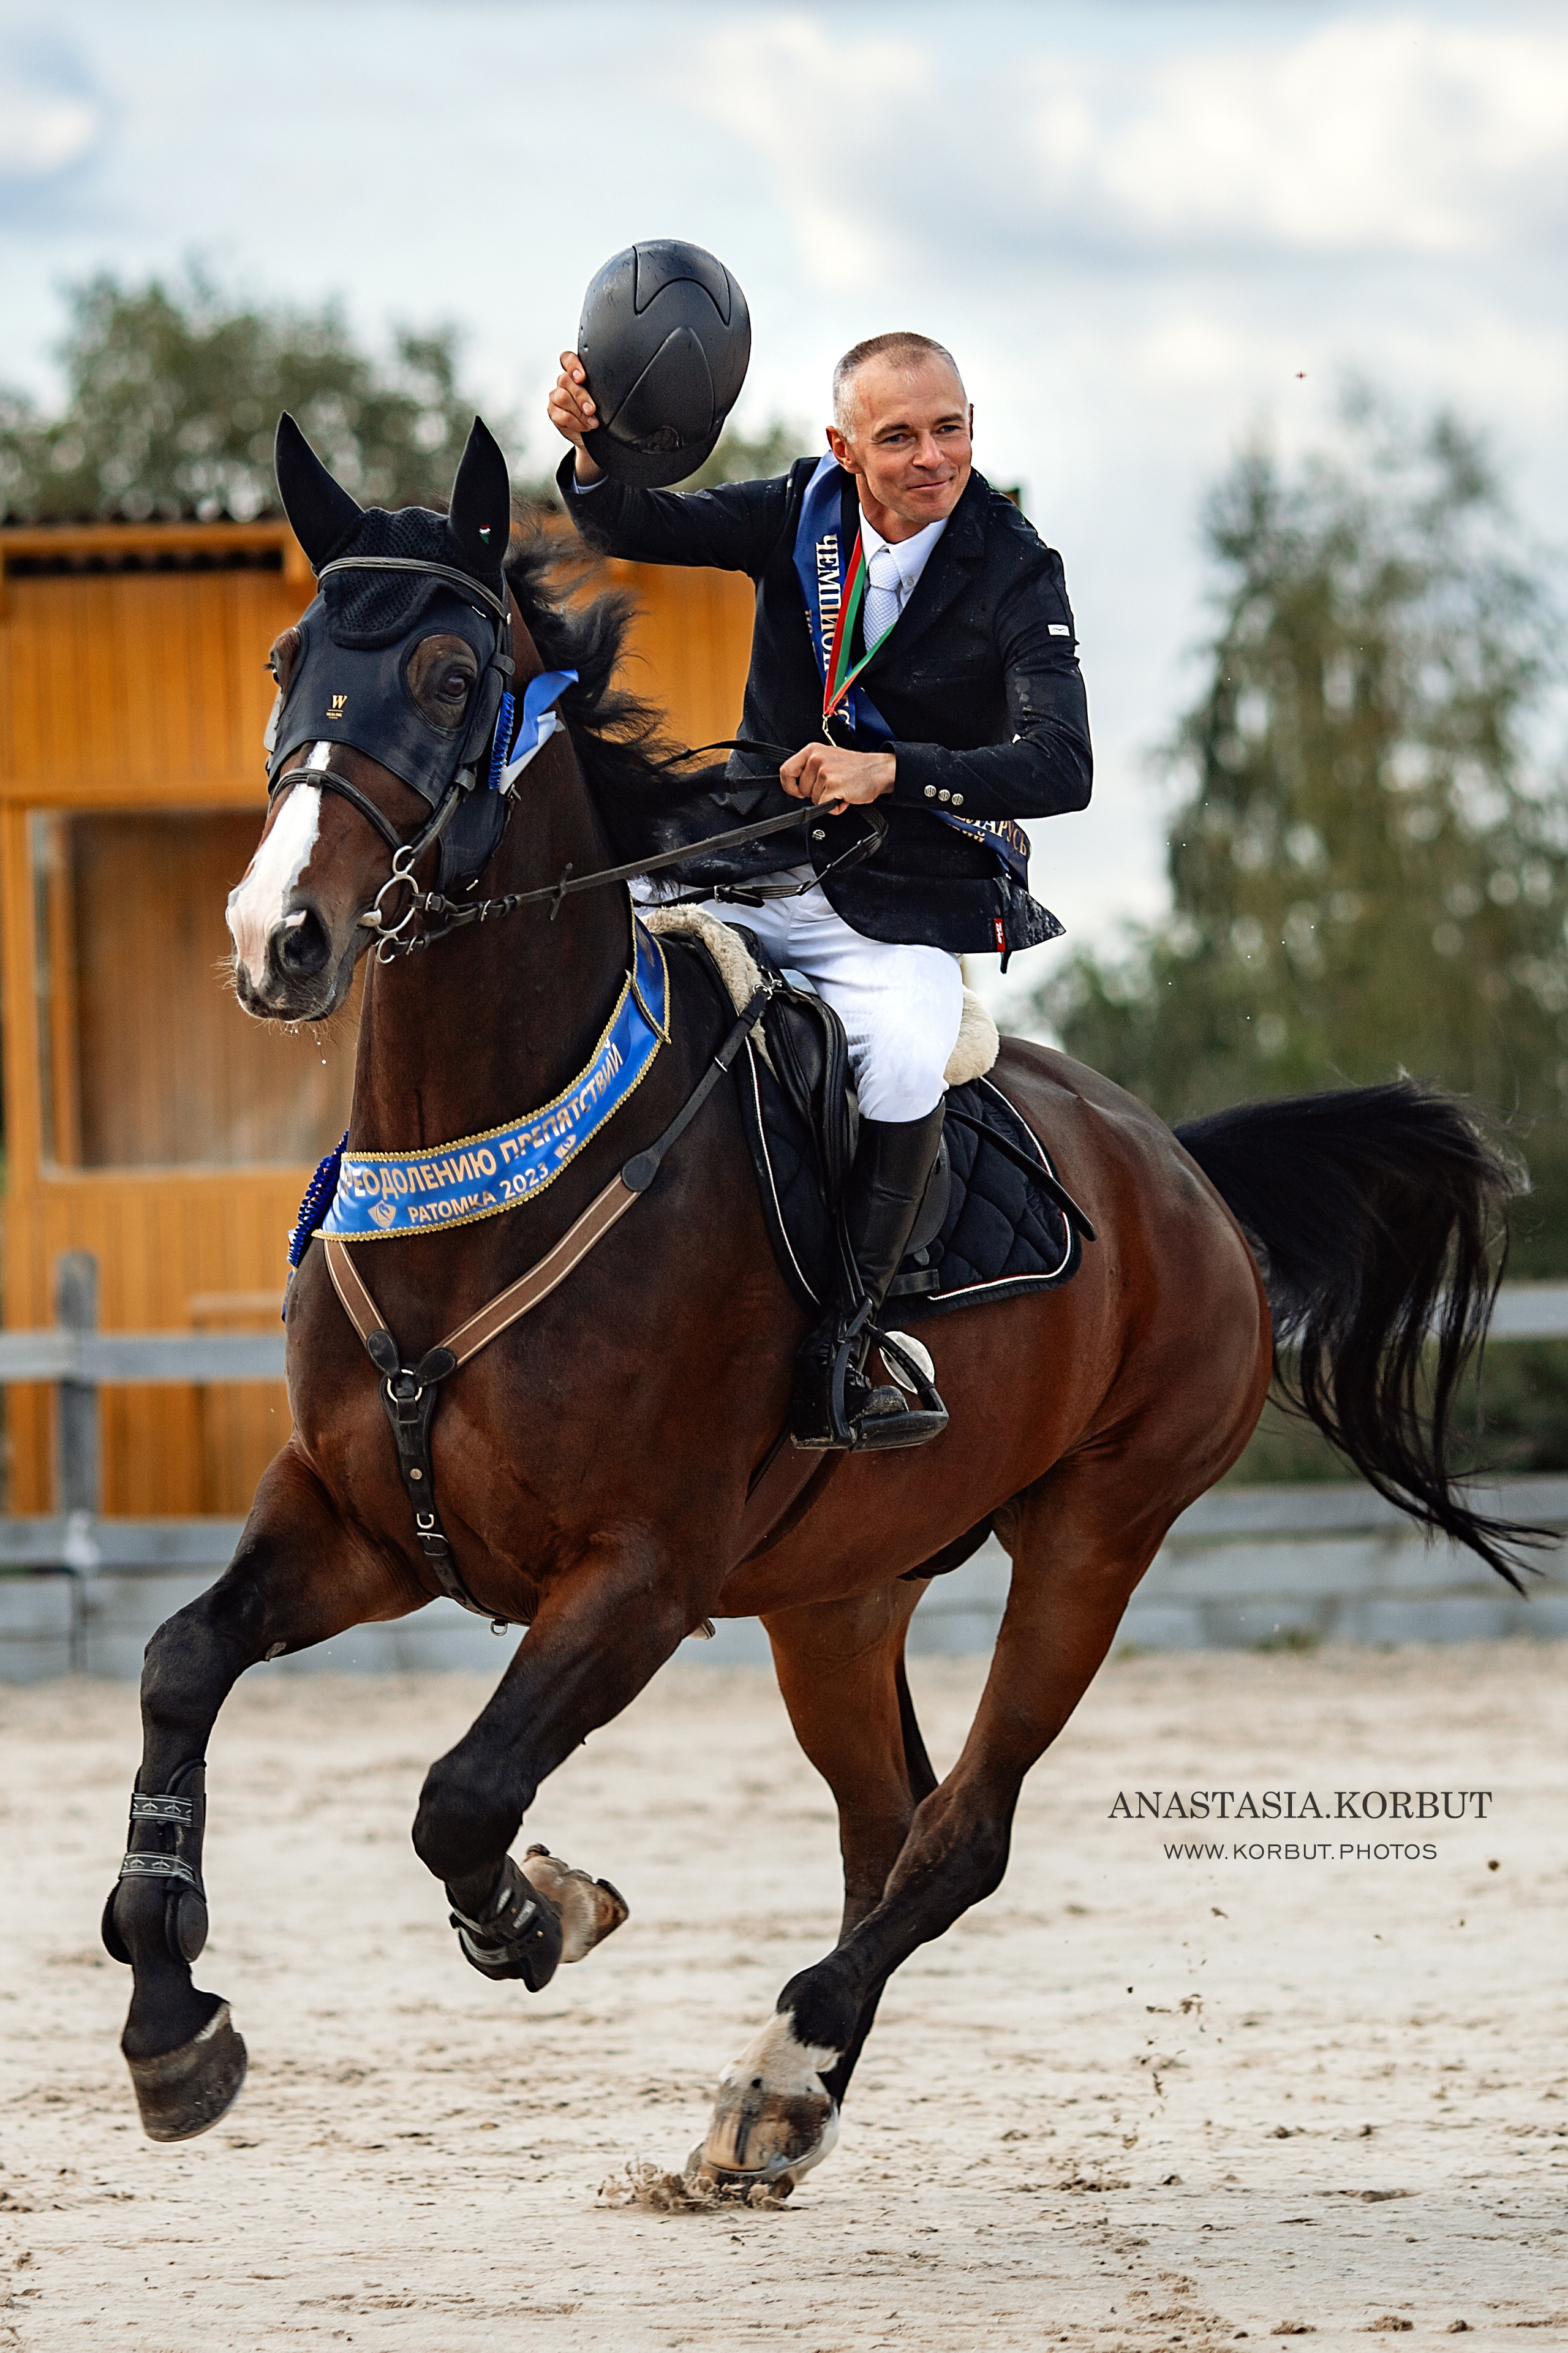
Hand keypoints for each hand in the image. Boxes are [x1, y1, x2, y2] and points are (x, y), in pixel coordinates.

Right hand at [547, 351, 603, 483]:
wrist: (597, 436)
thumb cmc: (602, 413)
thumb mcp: (607, 397)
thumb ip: (606, 386)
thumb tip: (622, 385)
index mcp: (576, 373)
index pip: (567, 359)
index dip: (572, 364)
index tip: (582, 377)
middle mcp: (565, 383)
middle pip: (565, 380)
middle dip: (581, 396)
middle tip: (592, 409)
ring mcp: (557, 397)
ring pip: (562, 397)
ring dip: (579, 412)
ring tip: (593, 422)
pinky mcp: (554, 412)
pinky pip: (560, 415)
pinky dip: (575, 422)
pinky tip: (585, 426)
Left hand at [779, 744, 896, 812]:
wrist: (878, 771)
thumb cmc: (855, 768)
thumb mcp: (828, 759)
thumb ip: (810, 769)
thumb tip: (797, 786)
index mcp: (812, 751)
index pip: (786, 771)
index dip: (790, 786)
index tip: (798, 791)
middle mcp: (816, 758)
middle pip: (801, 789)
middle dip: (815, 794)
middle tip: (832, 787)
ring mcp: (824, 771)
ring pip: (812, 798)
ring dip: (826, 800)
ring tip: (840, 789)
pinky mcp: (832, 785)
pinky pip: (823, 806)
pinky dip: (834, 808)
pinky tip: (843, 797)